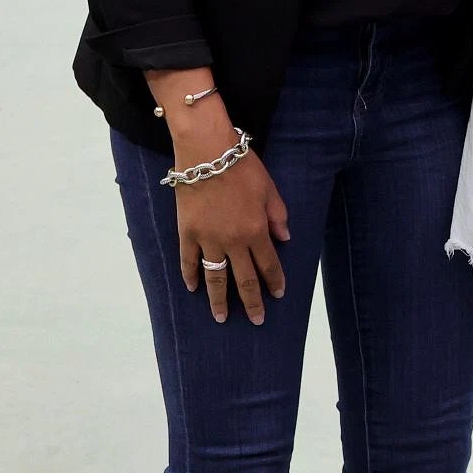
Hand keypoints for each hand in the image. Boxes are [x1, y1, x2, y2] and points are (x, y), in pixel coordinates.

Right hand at [172, 133, 290, 325]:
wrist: (206, 152)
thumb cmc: (242, 166)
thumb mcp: (269, 188)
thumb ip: (278, 215)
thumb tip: (284, 238)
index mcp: (256, 230)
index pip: (268, 264)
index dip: (274, 281)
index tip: (278, 295)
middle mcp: (233, 241)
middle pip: (243, 278)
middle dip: (252, 301)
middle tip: (257, 320)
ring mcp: (207, 239)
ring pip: (215, 277)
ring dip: (219, 299)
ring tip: (222, 317)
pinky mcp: (187, 233)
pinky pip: (189, 261)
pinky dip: (191, 276)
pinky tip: (193, 289)